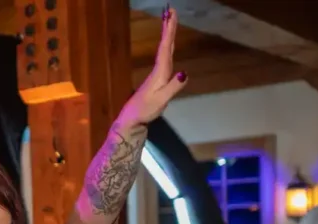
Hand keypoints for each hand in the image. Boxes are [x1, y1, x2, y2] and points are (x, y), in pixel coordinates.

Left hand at [118, 6, 186, 126]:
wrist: (133, 118)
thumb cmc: (146, 109)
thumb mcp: (161, 100)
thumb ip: (173, 87)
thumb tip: (184, 73)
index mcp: (160, 72)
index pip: (166, 48)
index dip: (169, 31)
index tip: (171, 15)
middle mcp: (159, 69)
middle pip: (165, 45)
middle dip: (169, 28)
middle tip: (170, 10)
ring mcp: (158, 73)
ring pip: (165, 49)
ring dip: (168, 34)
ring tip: (170, 21)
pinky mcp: (158, 78)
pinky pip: (165, 56)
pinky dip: (168, 46)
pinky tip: (169, 45)